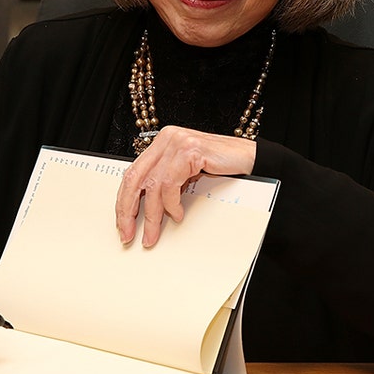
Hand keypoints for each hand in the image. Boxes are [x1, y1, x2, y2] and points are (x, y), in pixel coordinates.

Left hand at [115, 126, 256, 247]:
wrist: (249, 158)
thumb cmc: (220, 167)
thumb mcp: (186, 175)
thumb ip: (167, 184)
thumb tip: (145, 212)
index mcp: (161, 144)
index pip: (132, 174)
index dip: (124, 202)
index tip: (123, 225)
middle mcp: (165, 139)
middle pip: (135, 178)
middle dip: (128, 210)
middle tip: (129, 234)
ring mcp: (177, 142)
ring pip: (152, 184)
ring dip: (152, 215)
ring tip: (154, 233)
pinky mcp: (189, 150)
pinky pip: (170, 183)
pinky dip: (171, 204)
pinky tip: (178, 214)